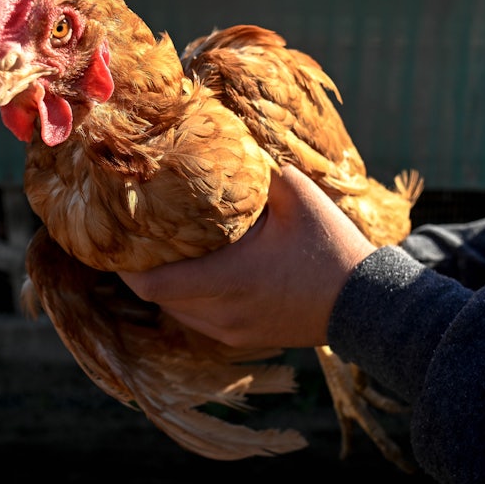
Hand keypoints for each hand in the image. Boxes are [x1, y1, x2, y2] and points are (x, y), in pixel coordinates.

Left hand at [119, 165, 378, 348]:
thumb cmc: (331, 247)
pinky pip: (199, 321)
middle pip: (158, 299)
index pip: (151, 283)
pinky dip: (188, 301)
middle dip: (142, 272)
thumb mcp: (296, 194)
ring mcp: (232, 332)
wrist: (368, 304)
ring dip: (166, 288)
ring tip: (164, 255)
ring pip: (177, 313)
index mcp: (226, 279)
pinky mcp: (245, 340)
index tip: (116, 240)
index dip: (125, 266)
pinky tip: (198, 276)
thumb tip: (231, 143)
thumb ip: (259, 169)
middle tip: (137, 240)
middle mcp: (221, 313)